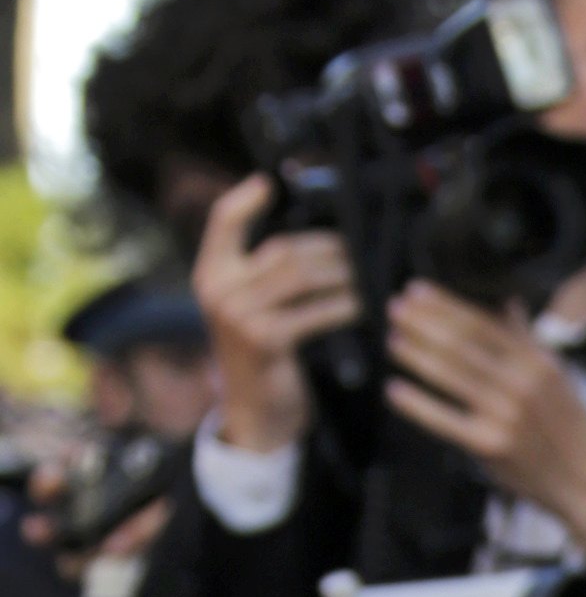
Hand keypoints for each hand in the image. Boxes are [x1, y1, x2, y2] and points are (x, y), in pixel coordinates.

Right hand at [195, 173, 359, 456]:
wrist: (256, 413)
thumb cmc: (263, 357)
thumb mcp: (250, 309)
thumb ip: (263, 274)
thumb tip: (316, 240)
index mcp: (211, 274)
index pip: (221, 221)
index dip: (244, 199)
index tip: (268, 183)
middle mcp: (218, 289)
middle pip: (282, 249)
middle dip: (327, 248)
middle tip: (357, 252)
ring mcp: (239, 314)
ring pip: (300, 274)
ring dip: (341, 274)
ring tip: (363, 278)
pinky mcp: (265, 339)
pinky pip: (314, 311)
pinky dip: (343, 307)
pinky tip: (361, 308)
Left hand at [385, 286, 585, 543]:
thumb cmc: (570, 430)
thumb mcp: (557, 377)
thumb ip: (527, 340)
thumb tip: (508, 302)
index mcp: (536, 362)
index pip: (481, 324)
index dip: (444, 305)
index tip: (416, 291)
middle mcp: (521, 384)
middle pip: (461, 345)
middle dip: (423, 323)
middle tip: (395, 307)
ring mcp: (505, 415)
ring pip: (451, 377)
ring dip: (417, 355)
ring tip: (393, 340)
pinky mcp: (491, 446)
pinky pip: (445, 421)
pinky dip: (417, 404)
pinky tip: (396, 390)